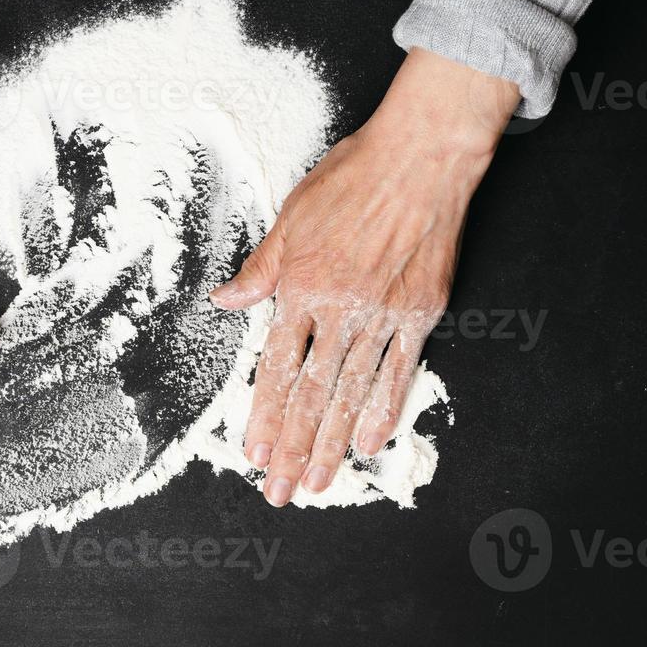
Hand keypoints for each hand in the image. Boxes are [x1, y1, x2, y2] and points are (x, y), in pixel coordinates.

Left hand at [209, 49, 519, 506]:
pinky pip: (400, 370)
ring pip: (352, 392)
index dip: (266, 416)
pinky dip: (384, 409)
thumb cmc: (353, 177)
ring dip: (333, 443)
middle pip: (312, 393)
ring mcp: (383, 314)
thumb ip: (260, 269)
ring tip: (319, 481)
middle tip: (280, 490)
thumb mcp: (291, 217)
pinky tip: (369, 442)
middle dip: (294, 448)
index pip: (277, 367)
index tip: (256, 453)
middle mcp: (340, 308)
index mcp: (301, 287)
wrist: (421, 155)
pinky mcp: (421, 312)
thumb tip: (225, 302)